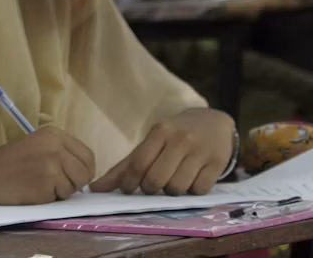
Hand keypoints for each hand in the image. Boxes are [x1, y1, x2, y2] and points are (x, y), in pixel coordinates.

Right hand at [0, 126, 95, 204]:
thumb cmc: (8, 162)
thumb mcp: (38, 145)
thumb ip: (62, 153)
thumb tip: (85, 173)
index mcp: (55, 134)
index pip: (88, 156)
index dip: (84, 170)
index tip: (73, 177)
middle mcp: (56, 147)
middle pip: (85, 172)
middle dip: (76, 183)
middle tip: (56, 185)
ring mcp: (52, 165)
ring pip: (74, 187)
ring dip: (61, 192)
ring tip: (40, 185)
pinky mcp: (46, 183)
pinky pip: (60, 197)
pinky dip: (49, 198)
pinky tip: (33, 191)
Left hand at [91, 109, 233, 195]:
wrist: (214, 122)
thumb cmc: (175, 136)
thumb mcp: (150, 143)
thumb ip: (124, 166)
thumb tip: (95, 189)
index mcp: (160, 131)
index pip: (138, 165)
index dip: (129, 184)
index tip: (128, 189)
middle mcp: (180, 139)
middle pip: (156, 180)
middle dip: (151, 189)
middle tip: (154, 185)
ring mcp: (200, 151)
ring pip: (177, 188)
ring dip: (172, 191)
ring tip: (174, 180)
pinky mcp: (218, 162)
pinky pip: (199, 190)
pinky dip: (193, 191)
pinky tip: (192, 180)